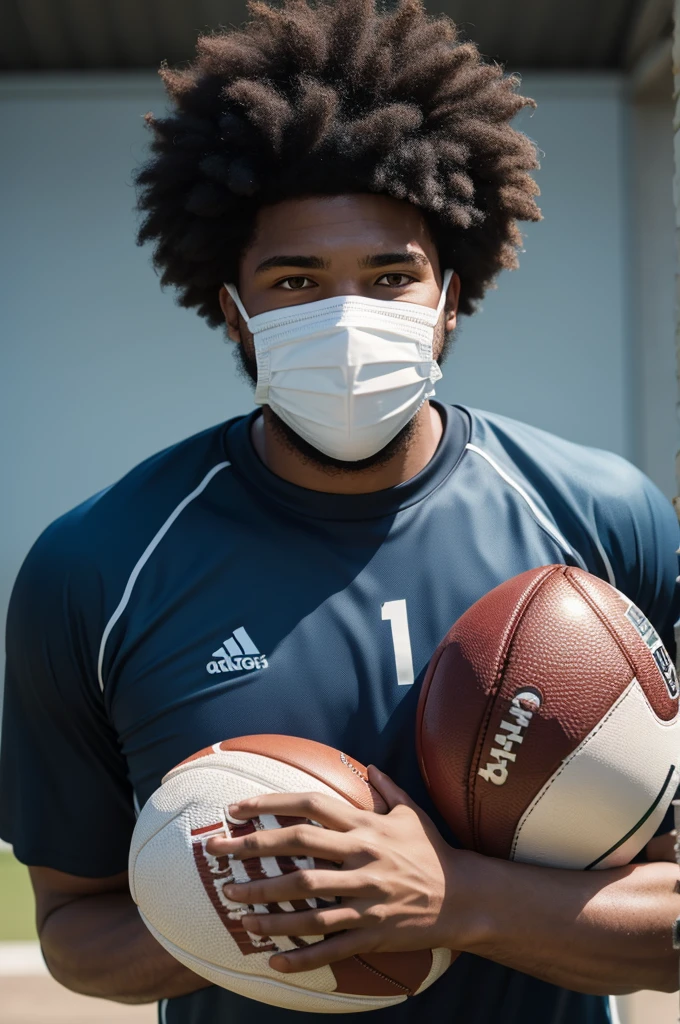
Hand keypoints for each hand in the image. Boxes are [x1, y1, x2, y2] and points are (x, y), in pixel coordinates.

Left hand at [205, 765, 475, 972]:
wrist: (465, 897)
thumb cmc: (433, 851)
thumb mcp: (411, 813)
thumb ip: (386, 789)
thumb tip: (369, 765)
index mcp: (365, 827)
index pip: (310, 807)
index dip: (270, 805)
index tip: (236, 808)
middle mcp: (361, 859)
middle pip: (298, 851)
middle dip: (253, 850)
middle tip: (216, 854)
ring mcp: (366, 898)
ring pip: (308, 904)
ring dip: (268, 908)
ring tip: (236, 911)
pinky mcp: (372, 932)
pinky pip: (331, 946)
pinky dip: (302, 957)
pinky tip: (273, 962)